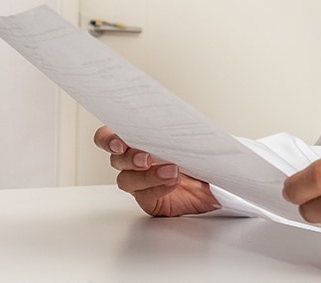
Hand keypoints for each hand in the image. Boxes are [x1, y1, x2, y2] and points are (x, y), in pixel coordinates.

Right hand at [92, 126, 219, 216]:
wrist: (213, 179)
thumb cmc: (197, 154)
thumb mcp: (188, 135)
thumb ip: (172, 128)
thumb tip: (171, 120)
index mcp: (135, 140)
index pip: (106, 137)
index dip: (107, 140)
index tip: (120, 143)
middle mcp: (131, 161)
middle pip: (116, 160)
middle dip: (130, 158)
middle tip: (146, 158)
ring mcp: (138, 182)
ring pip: (128, 180)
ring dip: (147, 176)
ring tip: (171, 171)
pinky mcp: (148, 200)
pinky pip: (144, 196)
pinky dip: (158, 188)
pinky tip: (173, 182)